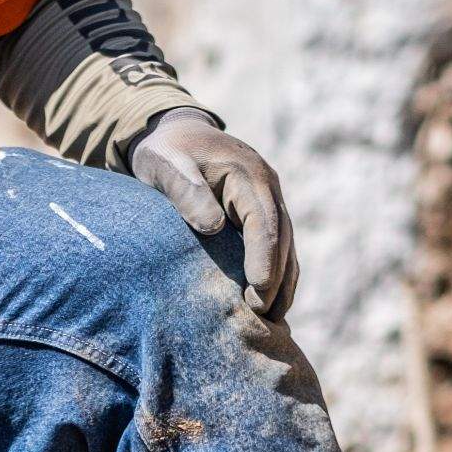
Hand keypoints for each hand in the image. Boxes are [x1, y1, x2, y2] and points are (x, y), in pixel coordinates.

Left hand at [129, 111, 297, 316]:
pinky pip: (279, 242)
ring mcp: (270, 196)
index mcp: (247, 175)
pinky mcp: (265, 208)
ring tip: (272, 318)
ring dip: (283, 280)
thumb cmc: (167, 153)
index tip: (257, 292)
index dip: (264, 260)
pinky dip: (279, 270)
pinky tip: (271, 299)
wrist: (175, 133)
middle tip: (261, 316)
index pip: (264, 224)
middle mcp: (267, 185)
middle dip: (276, 279)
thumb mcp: (165, 166)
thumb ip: (186, 191)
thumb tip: (213, 226)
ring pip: (286, 243)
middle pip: (281, 238)